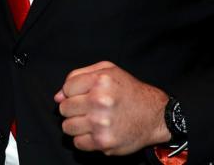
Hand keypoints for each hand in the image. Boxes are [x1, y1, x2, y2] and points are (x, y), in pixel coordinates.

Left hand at [54, 61, 170, 155]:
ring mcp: (101, 123)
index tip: (84, 96)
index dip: (73, 93)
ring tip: (90, 121)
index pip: (66, 89)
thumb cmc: (130, 91)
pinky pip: (78, 142)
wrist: (156, 115)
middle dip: (73, 109)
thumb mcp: (108, 70)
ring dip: (76, 125)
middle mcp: (99, 101)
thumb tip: (58, 96)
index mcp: (99, 81)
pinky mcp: (104, 142)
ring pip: (67, 127)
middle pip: (64, 109)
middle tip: (87, 109)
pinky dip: (84, 139)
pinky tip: (95, 132)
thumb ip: (78, 76)